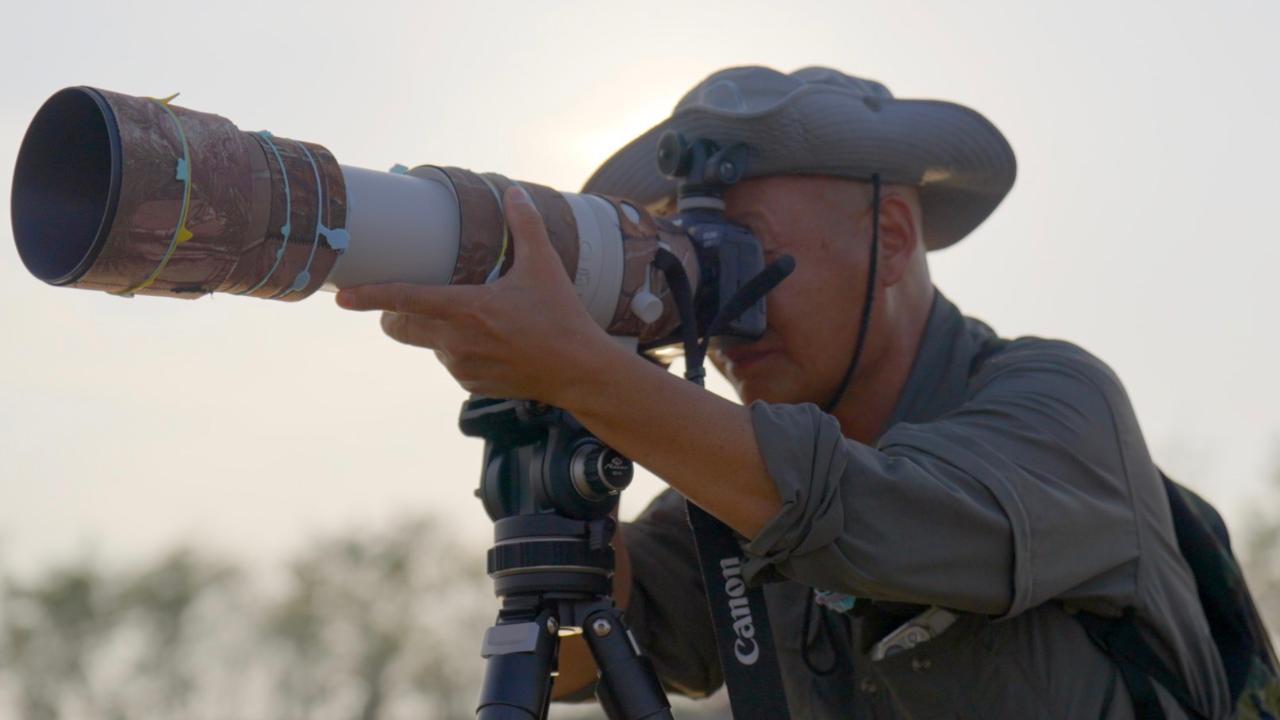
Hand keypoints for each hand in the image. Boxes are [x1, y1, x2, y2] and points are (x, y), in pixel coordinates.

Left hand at [335, 185, 613, 403]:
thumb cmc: (561, 317)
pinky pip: (451, 364)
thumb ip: (525, 226)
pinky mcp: (471, 385)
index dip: (369, 297)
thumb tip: (514, 192)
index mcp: (465, 308)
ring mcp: (461, 367)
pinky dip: (459, 352)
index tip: (342, 297)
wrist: (578, 371)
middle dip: (392, 315)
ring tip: (473, 322)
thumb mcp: (545, 266)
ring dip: (435, 332)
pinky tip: (490, 345)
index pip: (404, 300)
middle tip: (401, 303)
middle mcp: (455, 341)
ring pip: (428, 345)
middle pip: (400, 327)